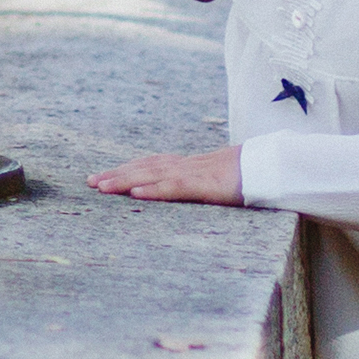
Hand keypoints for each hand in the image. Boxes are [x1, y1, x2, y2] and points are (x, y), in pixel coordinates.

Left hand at [87, 147, 243, 203]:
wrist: (269, 166)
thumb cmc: (247, 175)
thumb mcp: (217, 181)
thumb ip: (200, 185)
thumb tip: (190, 190)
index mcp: (187, 166)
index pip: (150, 165)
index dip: (126, 169)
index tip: (103, 176)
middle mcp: (184, 166)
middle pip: (143, 168)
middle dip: (115, 174)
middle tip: (90, 182)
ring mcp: (193, 174)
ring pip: (152, 175)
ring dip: (124, 180)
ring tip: (101, 186)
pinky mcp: (203, 184)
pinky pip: (174, 187)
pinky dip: (153, 189)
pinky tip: (135, 193)